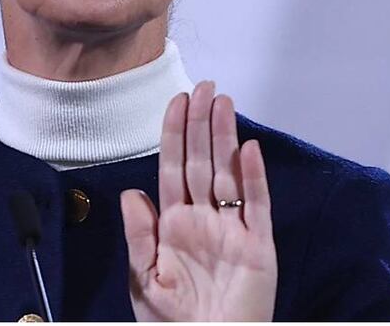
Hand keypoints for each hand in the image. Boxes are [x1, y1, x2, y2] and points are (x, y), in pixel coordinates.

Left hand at [121, 81, 276, 320]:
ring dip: (225, 138)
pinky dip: (253, 177)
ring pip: (228, 174)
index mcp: (174, 224)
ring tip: (222, 102)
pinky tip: (248, 149)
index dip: (175, 134)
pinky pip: (256, 206)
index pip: (173, 168)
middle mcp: (204, 220)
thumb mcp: (144, 280)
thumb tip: (131, 192)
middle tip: (203, 87)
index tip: (176, 101)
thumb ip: (139, 236)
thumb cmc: (173, 324)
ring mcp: (232, 230)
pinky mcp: (258, 247)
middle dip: (201, 124)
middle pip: (202, 161)